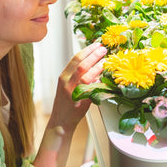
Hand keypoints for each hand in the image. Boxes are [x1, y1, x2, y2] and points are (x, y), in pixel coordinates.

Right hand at [33, 42, 105, 166]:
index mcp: (63, 76)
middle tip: (104, 49)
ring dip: (97, 67)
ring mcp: (73, 92)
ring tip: (105, 61)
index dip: (87, 50)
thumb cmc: (66, 102)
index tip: (96, 45)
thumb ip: (77, 75)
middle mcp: (66, 82)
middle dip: (94, 55)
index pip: (75, 59)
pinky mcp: (80, 102)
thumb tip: (93, 63)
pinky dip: (97, 82)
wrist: (61, 121)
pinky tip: (102, 77)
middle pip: (81, 64)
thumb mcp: (67, 85)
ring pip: (86, 75)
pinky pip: (91, 89)